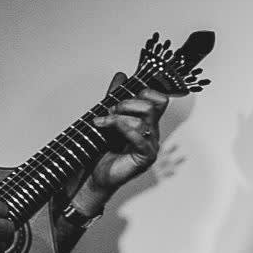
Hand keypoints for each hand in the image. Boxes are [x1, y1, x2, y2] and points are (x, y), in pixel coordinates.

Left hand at [72, 73, 172, 214]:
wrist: (94, 177)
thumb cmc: (102, 152)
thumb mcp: (107, 118)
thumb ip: (115, 97)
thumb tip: (121, 75)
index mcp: (146, 122)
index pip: (158, 99)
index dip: (143, 92)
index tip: (123, 96)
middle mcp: (152, 132)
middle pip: (155, 105)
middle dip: (128, 102)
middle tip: (111, 109)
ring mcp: (150, 145)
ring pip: (145, 118)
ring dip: (118, 116)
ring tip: (103, 122)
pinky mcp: (145, 157)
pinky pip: (140, 136)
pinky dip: (121, 127)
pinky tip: (105, 127)